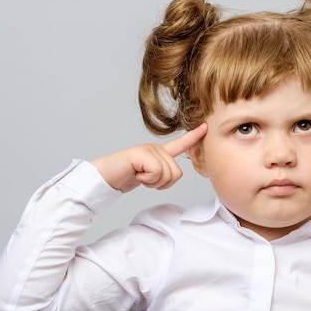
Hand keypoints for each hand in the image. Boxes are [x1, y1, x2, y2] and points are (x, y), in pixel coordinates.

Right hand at [90, 123, 206, 192]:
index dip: (194, 136)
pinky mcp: (142, 153)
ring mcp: (149, 149)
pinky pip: (157, 173)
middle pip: (177, 173)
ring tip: (139, 175)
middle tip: (144, 178)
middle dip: (161, 183)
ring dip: (153, 182)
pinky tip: (136, 174)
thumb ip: (163, 173)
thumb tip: (175, 173)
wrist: (104, 178)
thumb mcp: (149, 176)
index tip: (206, 126)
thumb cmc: (124, 177)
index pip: (180, 144)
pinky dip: (146, 180)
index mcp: (159, 152)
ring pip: (168, 174)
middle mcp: (156, 148)